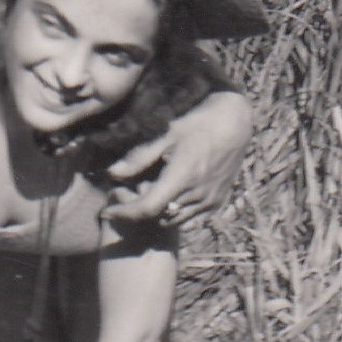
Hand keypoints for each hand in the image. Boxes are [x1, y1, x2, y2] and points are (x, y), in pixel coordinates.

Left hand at [100, 90, 253, 229]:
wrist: (234, 122)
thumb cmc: (197, 122)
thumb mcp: (166, 135)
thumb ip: (139, 158)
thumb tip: (112, 173)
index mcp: (182, 177)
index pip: (147, 209)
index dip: (124, 214)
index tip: (107, 211)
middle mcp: (198, 195)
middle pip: (158, 217)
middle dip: (139, 211)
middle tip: (126, 194)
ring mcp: (210, 201)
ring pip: (174, 220)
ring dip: (158, 212)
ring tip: (148, 191)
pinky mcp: (217, 202)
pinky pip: (190, 217)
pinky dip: (175, 211)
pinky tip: (169, 192)